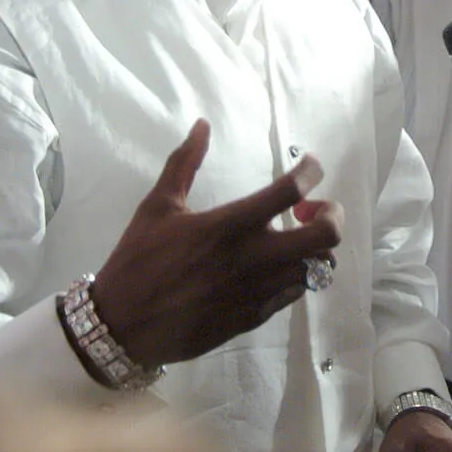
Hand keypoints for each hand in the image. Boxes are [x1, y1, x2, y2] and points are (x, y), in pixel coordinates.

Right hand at [88, 120, 342, 369]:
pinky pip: (295, 293)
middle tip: (309, 211)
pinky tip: (274, 266)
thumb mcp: (157, 206)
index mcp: (229, 225)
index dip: (311, 172)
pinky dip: (295, 275)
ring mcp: (258, 291)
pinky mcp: (254, 317)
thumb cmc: (138, 260)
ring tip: (292, 239)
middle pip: (326, 237)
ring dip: (313, 248)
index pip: (291, 191)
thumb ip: (184, 163)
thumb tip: (202, 124)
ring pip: (317, 268)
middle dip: (330, 216)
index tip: (309, 167)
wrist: (121, 327)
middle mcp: (252, 258)